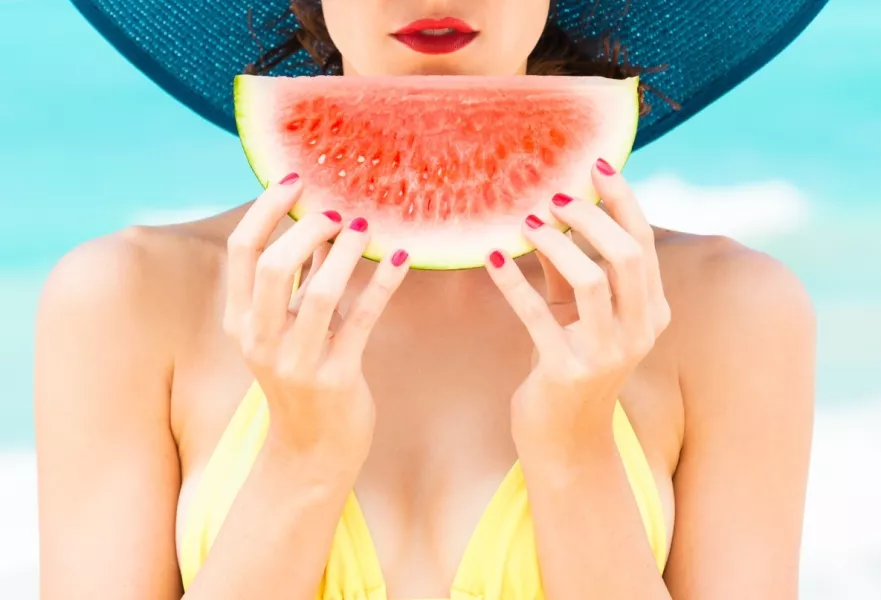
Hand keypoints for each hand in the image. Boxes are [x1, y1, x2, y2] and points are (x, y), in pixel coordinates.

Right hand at [224, 174, 409, 468]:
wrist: (312, 450)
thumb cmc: (302, 375)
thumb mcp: (288, 326)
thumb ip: (301, 276)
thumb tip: (320, 221)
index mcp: (241, 321)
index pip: (243, 251)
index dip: (267, 210)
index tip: (296, 181)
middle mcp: (260, 340)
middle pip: (274, 266)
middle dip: (308, 227)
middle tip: (339, 211)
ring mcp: (297, 362)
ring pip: (321, 292)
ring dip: (346, 252)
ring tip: (366, 227)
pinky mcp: (337, 378)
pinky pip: (363, 319)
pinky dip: (384, 282)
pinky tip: (402, 255)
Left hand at [486, 159, 670, 461]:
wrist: (564, 438)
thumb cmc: (568, 364)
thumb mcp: (576, 314)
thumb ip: (569, 268)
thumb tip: (548, 212)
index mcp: (651, 312)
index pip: (642, 243)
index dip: (622, 201)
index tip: (596, 165)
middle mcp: (639, 332)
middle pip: (626, 255)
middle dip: (588, 217)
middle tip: (551, 196)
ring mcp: (606, 355)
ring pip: (590, 279)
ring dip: (555, 243)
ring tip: (525, 222)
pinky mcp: (567, 373)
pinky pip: (537, 315)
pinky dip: (512, 283)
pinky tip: (491, 259)